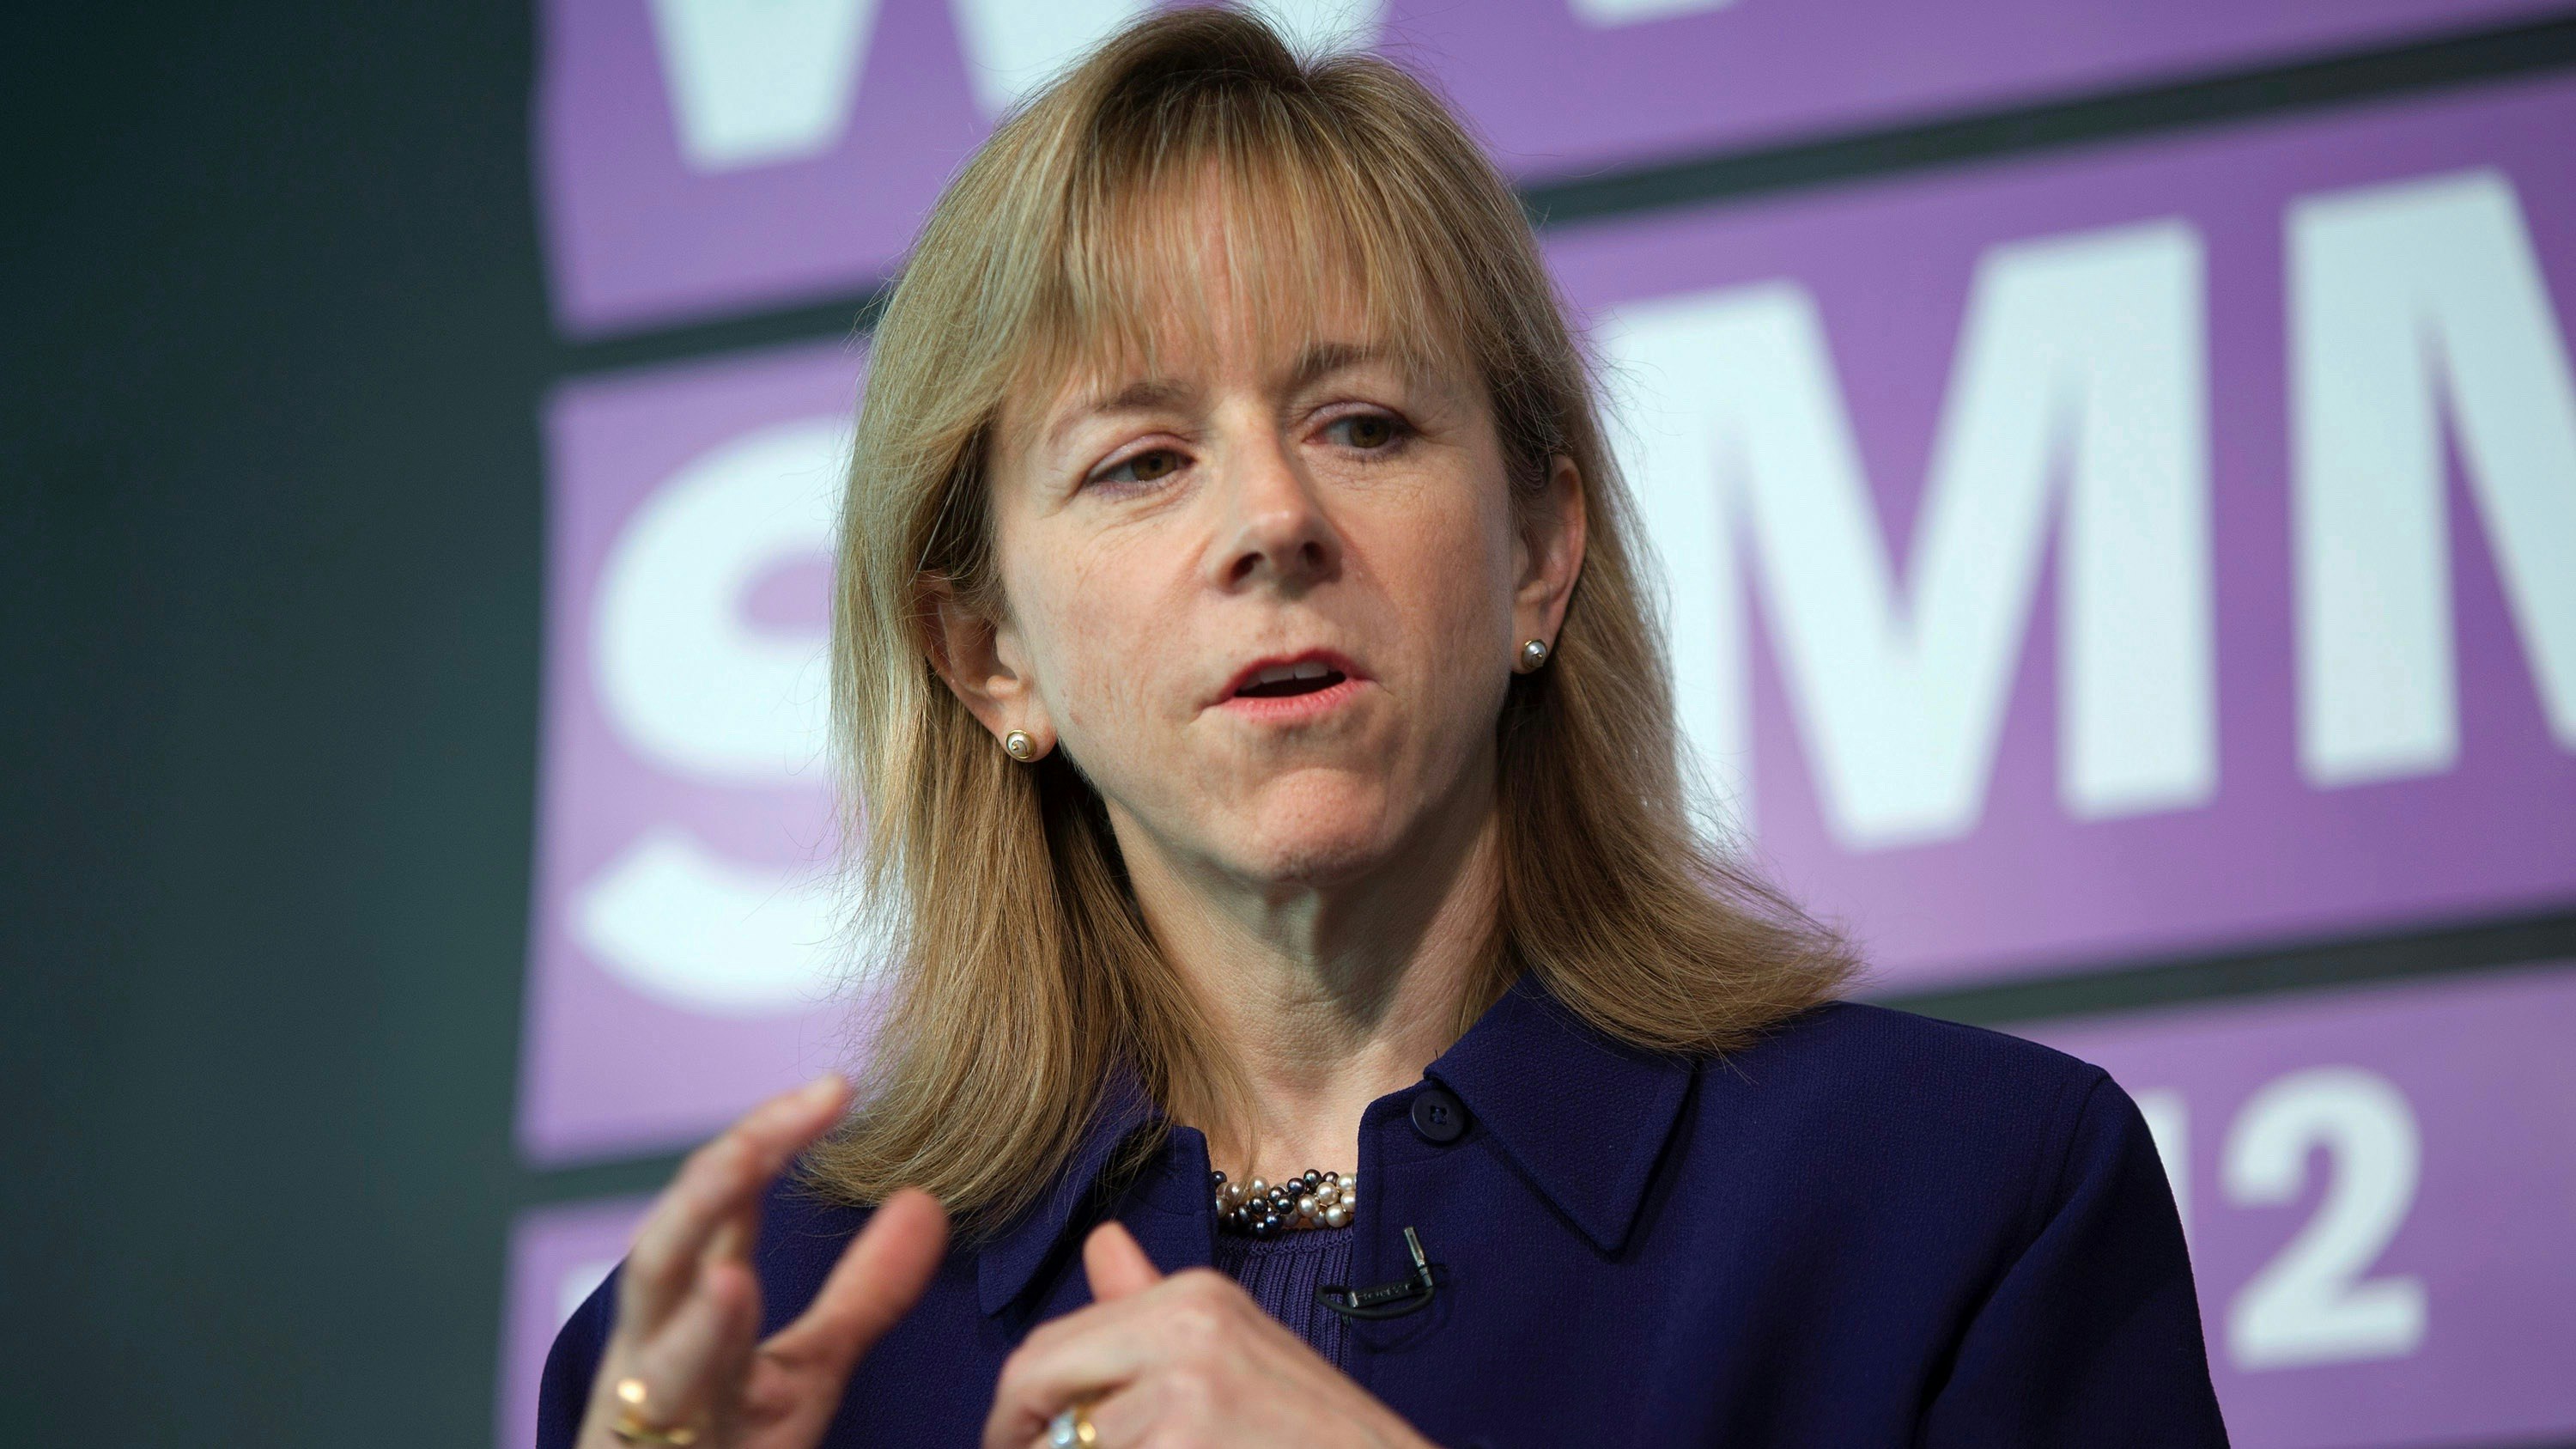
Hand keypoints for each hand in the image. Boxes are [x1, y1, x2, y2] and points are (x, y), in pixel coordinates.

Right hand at [576, 1075, 949, 1448]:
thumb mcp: (808, 1370)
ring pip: (654, 1312)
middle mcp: (659, 1341)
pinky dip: (695, 1338)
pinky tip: (727, 1287)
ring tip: (745, 1169)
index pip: (723, 1202)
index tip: (838, 1087)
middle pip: (672, 1239)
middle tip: (789, 1112)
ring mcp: (644, 1399)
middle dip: (719, 1174)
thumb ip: (863, 1292)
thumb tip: (925, 1202)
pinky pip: (659, 1390)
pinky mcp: (637, 1447)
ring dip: (696, 1237)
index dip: (768, 1137)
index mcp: (696, 1306)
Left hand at [983, 1221, 1435, 1448]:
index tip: (1023, 1442)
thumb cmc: (1311, 1436)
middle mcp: (1187, 1324)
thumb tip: (1102, 1242)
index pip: (1048, 1345)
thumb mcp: (1235, 1351)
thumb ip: (1152, 1305)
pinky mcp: (1187, 1443)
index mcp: (1193, 1295)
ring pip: (1065, 1441)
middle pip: (1033, 1381)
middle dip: (1021, 1437)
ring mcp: (1187, 1389)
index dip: (1018, 1407)